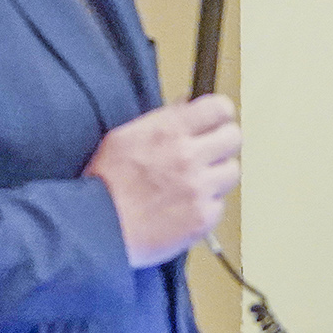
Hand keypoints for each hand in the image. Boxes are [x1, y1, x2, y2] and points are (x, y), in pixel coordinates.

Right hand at [84, 94, 240, 267]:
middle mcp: (188, 155)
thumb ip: (164, 119)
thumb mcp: (126, 136)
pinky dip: (205, 206)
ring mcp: (199, 188)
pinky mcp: (204, 217)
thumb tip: (189, 105)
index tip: (215, 123)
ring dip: (216, 176)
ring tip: (191, 185)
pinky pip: (219, 204)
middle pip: (234, 138)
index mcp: (170, 130)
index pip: (220, 108)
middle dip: (221, 144)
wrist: (98, 227)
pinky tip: (183, 208)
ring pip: (231, 172)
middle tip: (206, 154)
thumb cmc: (106, 183)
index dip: (219, 116)